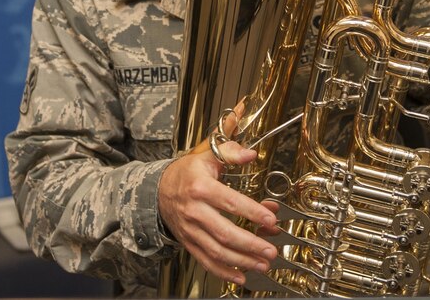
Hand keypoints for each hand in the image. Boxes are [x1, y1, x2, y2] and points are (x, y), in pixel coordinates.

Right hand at [158, 141, 277, 285]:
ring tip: (262, 263)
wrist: (158, 189)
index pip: (230, 202)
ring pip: (217, 251)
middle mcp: (194, 211)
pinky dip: (223, 272)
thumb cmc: (186, 173)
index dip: (253, 212)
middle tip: (270, 250)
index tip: (271, 219)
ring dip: (242, 261)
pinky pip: (205, 261)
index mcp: (201, 187)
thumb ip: (230, 153)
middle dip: (250, 245)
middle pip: (225, 233)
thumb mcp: (207, 155)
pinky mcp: (188, 242)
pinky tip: (240, 275)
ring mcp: (190, 230)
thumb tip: (250, 154)